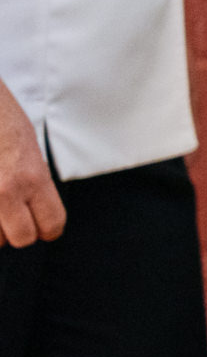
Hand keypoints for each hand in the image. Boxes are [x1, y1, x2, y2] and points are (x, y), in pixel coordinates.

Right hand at [0, 80, 61, 247]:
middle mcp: (6, 189)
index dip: (47, 228)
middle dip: (17, 230)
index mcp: (32, 177)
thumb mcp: (30, 149)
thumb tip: (35, 210)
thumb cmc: (0, 118)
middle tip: (11, 214)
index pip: (51, 225)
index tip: (40, 225)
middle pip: (21, 238)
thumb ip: (34, 183)